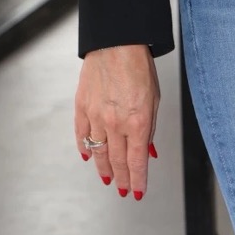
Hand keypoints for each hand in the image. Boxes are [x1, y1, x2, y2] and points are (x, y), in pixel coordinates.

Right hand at [75, 44, 159, 197]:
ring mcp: (95, 116)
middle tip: (123, 190)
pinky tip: (87, 157)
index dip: (137, 180)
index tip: (137, 192)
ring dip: (103, 169)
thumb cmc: (139, 66)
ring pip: (98, 152)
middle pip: (117, 161)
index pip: (137, 161)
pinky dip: (84, 148)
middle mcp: (115, 123)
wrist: (116, 42)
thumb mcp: (154, 98)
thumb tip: (148, 151)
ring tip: (108, 180)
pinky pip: (81, 135)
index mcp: (137, 121)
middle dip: (122, 179)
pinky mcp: (81, 107)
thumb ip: (149, 127)